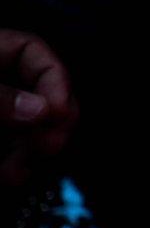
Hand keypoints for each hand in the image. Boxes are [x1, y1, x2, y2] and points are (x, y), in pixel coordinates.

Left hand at [1, 30, 75, 189]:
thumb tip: (42, 111)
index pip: (33, 51)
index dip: (54, 79)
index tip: (59, 113)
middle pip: (37, 89)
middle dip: (49, 119)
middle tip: (50, 145)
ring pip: (27, 123)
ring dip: (32, 148)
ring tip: (20, 171)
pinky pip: (11, 147)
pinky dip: (16, 161)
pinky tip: (12, 176)